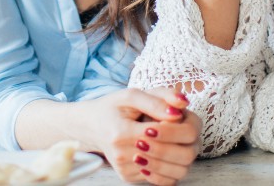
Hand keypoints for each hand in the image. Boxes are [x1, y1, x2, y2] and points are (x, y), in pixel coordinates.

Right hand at [77, 88, 198, 183]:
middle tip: (180, 126)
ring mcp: (125, 169)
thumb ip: (157, 99)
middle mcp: (121, 155)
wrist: (92, 126)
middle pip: (168, 154)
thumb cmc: (113, 108)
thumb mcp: (131, 95)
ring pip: (171, 170)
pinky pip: (163, 178)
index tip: (176, 114)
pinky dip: (171, 163)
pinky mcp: (129, 177)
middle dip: (181, 140)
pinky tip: (166, 149)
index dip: (174, 124)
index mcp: (120, 133)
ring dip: (180, 154)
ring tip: (175, 139)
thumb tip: (181, 107)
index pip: (160, 133)